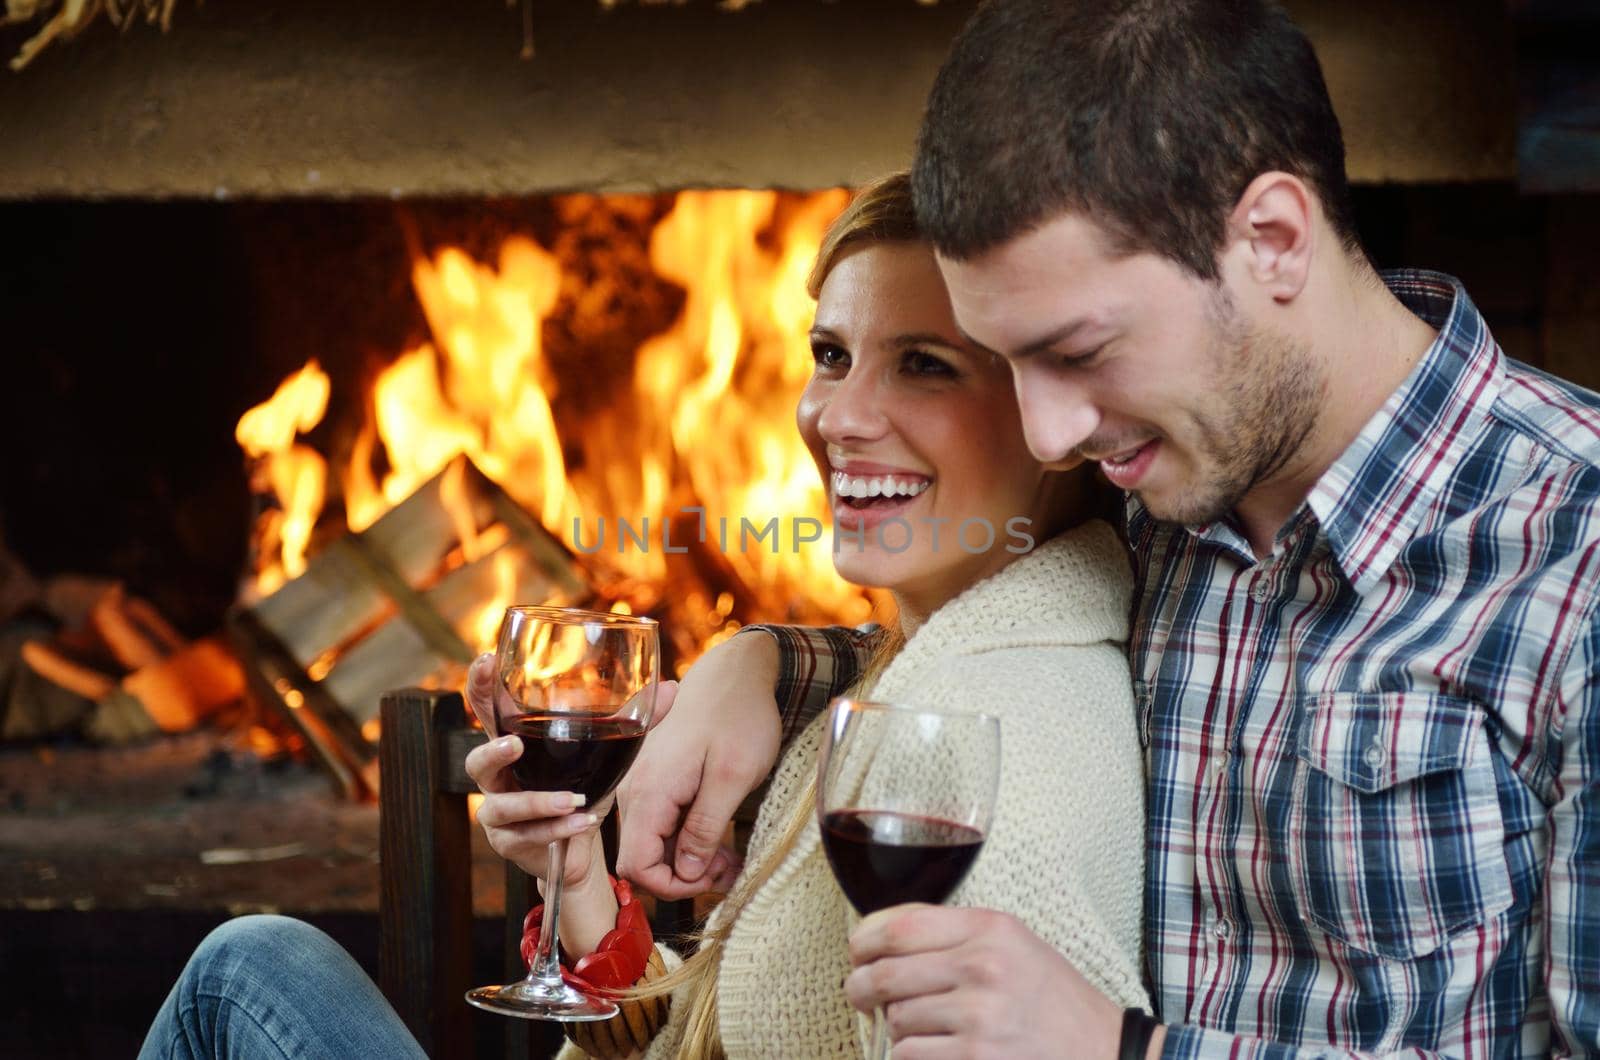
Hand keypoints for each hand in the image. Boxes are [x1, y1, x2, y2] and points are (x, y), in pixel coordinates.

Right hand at [466, 653, 672, 953]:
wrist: (584, 845)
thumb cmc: (588, 787)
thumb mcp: (612, 752)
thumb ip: (637, 720)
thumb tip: (672, 688)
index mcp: (517, 743)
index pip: (489, 710)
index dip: (480, 686)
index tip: (486, 661)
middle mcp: (500, 777)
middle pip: (476, 761)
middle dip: (492, 751)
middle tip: (515, 744)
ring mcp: (500, 812)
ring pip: (501, 806)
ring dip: (537, 801)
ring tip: (572, 799)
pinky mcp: (510, 843)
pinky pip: (528, 835)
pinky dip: (557, 828)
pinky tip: (582, 822)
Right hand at [615, 631, 782, 897]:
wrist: (733, 673)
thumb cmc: (738, 716)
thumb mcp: (733, 776)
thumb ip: (705, 826)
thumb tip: (688, 872)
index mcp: (650, 792)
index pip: (637, 865)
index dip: (673, 885)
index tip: (710, 878)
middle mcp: (636, 790)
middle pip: (643, 857)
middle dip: (686, 874)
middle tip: (730, 868)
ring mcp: (644, 784)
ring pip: (654, 842)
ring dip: (689, 857)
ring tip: (730, 855)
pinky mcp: (656, 779)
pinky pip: (662, 821)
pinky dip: (687, 835)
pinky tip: (718, 832)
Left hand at [845, 905, 1127, 1058]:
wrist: (1103, 1050)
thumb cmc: (1052, 999)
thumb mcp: (1012, 944)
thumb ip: (954, 933)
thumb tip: (880, 937)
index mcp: (990, 929)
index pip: (899, 925)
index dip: (863, 941)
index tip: (856, 952)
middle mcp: (983, 967)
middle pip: (886, 973)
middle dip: (860, 987)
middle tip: (860, 994)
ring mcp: (979, 1016)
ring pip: (896, 1019)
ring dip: (897, 1027)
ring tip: (921, 1026)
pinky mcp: (975, 1058)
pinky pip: (910, 1055)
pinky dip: (912, 1055)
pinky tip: (935, 1049)